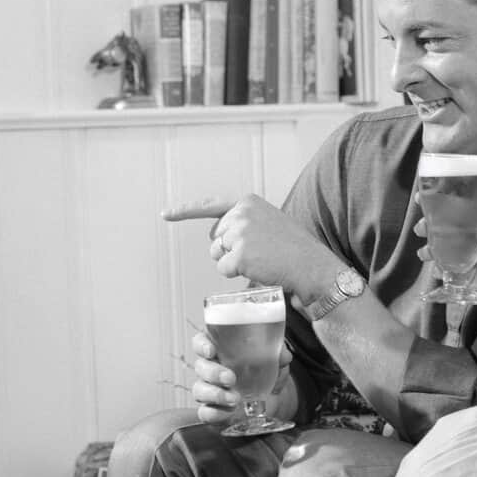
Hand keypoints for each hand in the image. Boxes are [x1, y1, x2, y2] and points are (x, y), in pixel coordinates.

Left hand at [163, 193, 339, 301]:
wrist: (311, 265)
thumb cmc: (293, 248)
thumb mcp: (269, 221)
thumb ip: (244, 221)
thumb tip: (218, 236)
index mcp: (247, 201)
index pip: (210, 205)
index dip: (185, 211)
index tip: (165, 214)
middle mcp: (241, 213)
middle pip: (214, 237)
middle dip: (227, 249)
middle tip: (257, 253)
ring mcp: (240, 233)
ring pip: (216, 254)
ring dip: (232, 262)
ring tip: (260, 260)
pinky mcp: (240, 254)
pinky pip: (223, 270)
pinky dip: (237, 274)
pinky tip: (258, 269)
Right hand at [187, 325, 293, 427]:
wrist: (272, 400)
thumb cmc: (266, 372)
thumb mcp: (275, 361)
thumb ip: (278, 355)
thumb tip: (283, 355)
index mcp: (220, 350)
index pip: (201, 342)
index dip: (201, 345)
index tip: (211, 350)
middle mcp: (211, 368)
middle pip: (200, 366)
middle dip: (213, 372)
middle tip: (231, 378)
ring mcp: (210, 390)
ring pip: (199, 389)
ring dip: (215, 394)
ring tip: (234, 399)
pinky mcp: (213, 410)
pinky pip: (204, 412)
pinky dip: (214, 413)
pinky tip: (228, 413)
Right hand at [423, 204, 476, 307]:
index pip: (466, 206)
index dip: (447, 200)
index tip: (428, 196)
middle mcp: (476, 236)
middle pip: (449, 226)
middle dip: (432, 226)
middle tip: (422, 228)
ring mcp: (471, 255)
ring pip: (446, 248)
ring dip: (432, 249)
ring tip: (425, 253)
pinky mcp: (469, 274)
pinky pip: (450, 271)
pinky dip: (440, 271)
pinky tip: (436, 271)